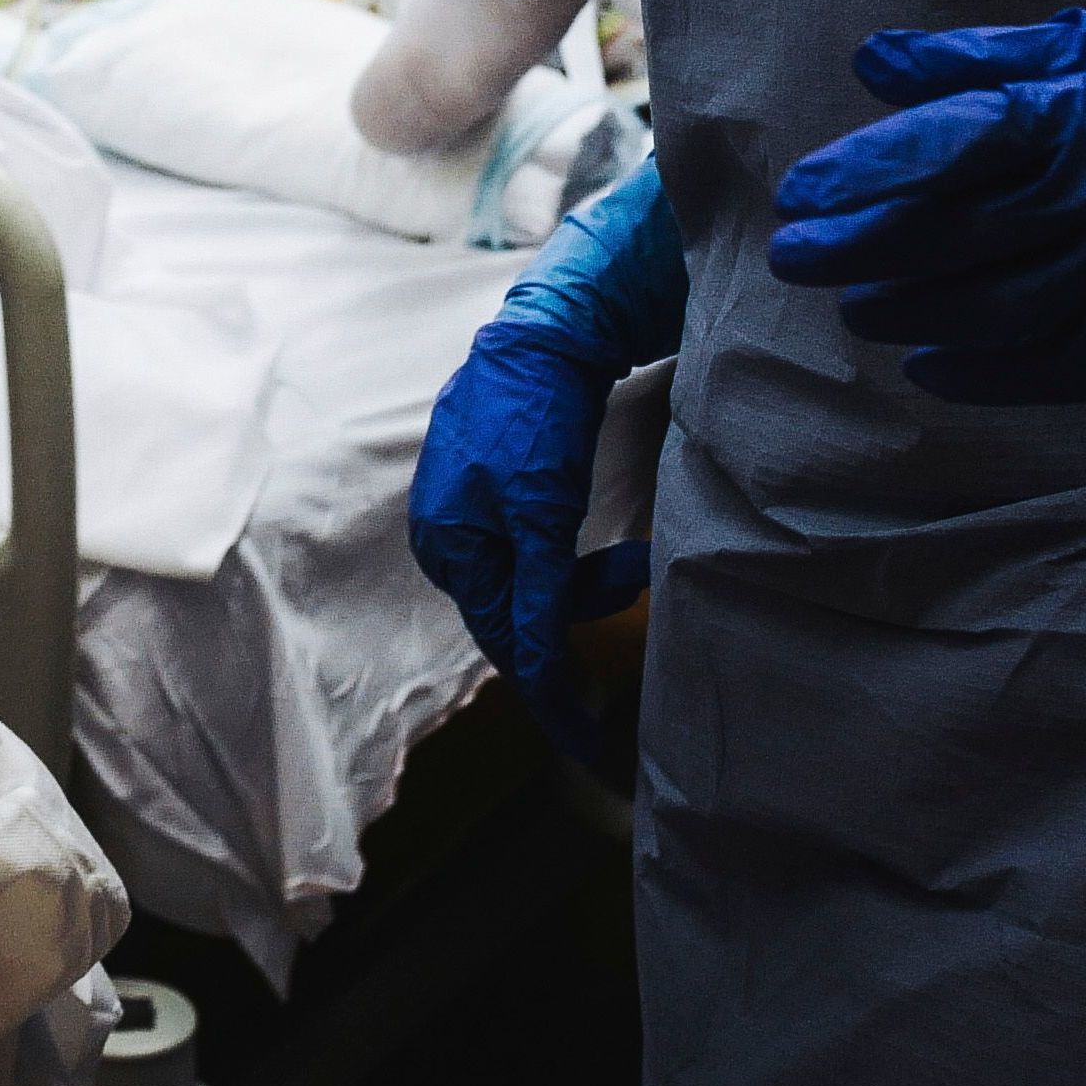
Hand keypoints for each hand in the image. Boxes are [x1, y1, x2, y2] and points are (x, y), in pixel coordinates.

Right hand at [410, 326, 647, 759]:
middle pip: (520, 611)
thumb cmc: (534, 420)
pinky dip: (567, 555)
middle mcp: (447, 537)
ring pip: (531, 579)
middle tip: (638, 571)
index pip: (506, 643)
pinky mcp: (490, 489)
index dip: (554, 699)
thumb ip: (538, 594)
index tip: (595, 750)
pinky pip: (529, 548)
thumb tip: (533, 668)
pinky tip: (593, 539)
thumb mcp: (541, 515)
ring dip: (582, 577)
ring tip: (630, 549)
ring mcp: (464, 512)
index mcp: (448, 548)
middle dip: (580, 605)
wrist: (540, 334)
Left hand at [764, 13, 1085, 405]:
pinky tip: (927, 366)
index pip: (955, 139)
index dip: (870, 166)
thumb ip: (979, 58)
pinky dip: (984, 375)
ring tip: (855, 309)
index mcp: (1079, 112)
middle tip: (794, 257)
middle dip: (863, 248)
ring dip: (912, 311)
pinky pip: (1054, 368)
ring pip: (997, 306)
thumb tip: (871, 61)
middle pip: (959, 232)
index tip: (801, 189)